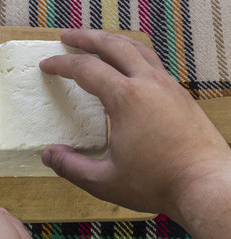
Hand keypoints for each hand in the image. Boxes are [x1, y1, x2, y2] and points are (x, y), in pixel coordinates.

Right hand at [39, 29, 230, 215]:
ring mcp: (168, 85)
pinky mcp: (179, 93)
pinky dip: (133, 53)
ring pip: (136, 48)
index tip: (48, 64)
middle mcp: (149, 84)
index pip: (86, 69)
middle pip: (112, 45)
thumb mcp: (104, 181)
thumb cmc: (159, 183)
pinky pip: (152, 61)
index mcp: (127, 99)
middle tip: (67, 36)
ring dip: (111, 40)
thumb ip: (71, 166)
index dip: (62, 63)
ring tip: (96, 41)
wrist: (206, 186)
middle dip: (85, 37)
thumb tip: (49, 155)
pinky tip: (128, 65)